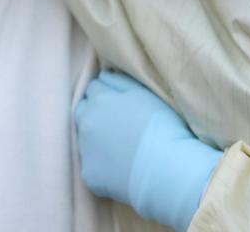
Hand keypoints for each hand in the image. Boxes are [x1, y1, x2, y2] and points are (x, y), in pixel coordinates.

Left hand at [75, 71, 221, 231]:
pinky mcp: (89, 175)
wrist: (167, 170)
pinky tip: (121, 168)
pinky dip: (103, 166)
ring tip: (121, 147)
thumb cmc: (162, 127)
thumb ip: (119, 82)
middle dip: (94, 114)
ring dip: (96, 139)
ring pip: (85, 139)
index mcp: (99, 100)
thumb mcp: (143, 94)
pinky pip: (92, 166)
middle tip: (118, 125)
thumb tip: (103, 76)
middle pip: (82, 112)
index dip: (108, 94)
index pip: (94, 89)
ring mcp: (85, 151)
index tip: (121, 104)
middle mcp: (86, 123)